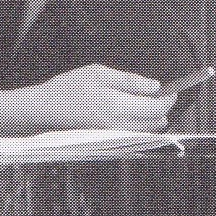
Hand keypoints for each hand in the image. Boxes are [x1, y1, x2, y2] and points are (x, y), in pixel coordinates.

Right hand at [0, 64, 175, 133]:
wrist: (41, 111)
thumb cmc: (66, 89)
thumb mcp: (98, 74)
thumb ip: (129, 81)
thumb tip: (154, 87)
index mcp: (116, 106)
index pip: (156, 108)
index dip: (169, 98)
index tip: (173, 90)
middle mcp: (118, 126)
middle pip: (156, 123)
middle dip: (163, 109)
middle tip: (159, 95)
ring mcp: (113, 137)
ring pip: (146, 131)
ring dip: (153, 118)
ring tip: (146, 103)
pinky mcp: (107, 142)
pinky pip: (134, 136)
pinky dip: (140, 125)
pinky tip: (132, 114)